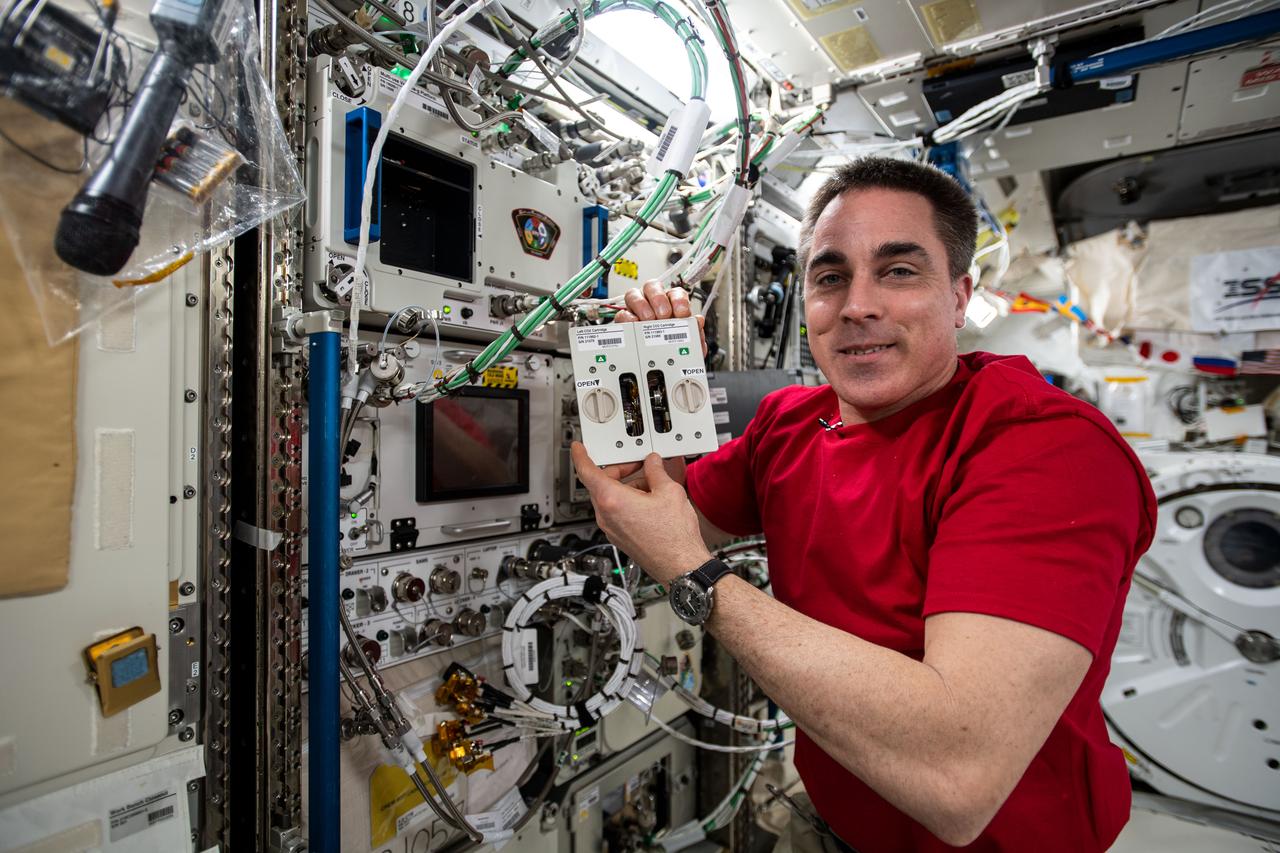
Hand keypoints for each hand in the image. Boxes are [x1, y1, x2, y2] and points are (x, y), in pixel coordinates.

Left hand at [570, 442, 710, 584]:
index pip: (586, 472)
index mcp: (611, 500)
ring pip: (610, 498)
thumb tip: (652, 463)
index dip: (581, 456)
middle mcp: (606, 516)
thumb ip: (656, 471)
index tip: (578, 449)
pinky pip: (616, 512)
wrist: (680, 566)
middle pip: (601, 484)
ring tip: (652, 486)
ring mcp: (611, 529)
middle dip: (618, 471)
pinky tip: (650, 502)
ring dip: (626, 487)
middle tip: (636, 464)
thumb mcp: (669, 492)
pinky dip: (628, 502)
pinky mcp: (619, 537)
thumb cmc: (674, 537)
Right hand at [615, 280, 707, 357]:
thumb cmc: (673, 346)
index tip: (681, 313)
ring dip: (642, 306)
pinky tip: (636, 326)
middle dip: (658, 299)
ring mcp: (637, 309)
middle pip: (652, 286)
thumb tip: (698, 321)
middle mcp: (653, 302)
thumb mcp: (688, 343)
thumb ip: (695, 333)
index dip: (679, 300)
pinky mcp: (625, 320)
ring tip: (649, 320)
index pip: (675, 292)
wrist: (661, 361)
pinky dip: (628, 318)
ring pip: (633, 294)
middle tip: (664, 315)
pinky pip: (622, 313)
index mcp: (672, 304)